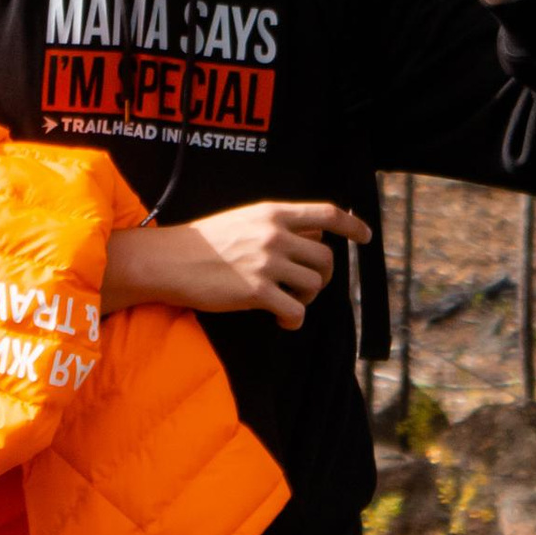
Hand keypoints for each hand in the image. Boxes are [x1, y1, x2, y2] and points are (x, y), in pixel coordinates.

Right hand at [102, 198, 371, 329]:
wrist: (170, 261)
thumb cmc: (205, 242)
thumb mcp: (244, 219)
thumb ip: (278, 226)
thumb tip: (312, 239)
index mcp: (273, 213)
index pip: (326, 213)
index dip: (352, 224)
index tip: (365, 236)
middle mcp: (275, 235)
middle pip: (327, 257)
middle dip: (325, 276)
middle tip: (307, 286)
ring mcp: (267, 263)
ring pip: (315, 284)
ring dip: (307, 298)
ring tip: (287, 301)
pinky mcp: (257, 292)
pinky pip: (296, 311)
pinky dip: (293, 320)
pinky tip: (280, 321)